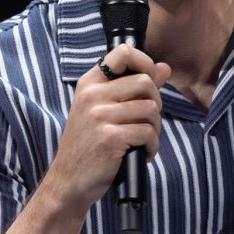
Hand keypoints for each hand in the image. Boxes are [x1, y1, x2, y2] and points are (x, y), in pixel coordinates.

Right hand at [45, 45, 171, 215]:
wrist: (69, 181)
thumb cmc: (89, 145)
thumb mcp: (102, 110)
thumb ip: (132, 87)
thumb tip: (164, 68)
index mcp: (89, 84)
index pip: (123, 53)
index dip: (146, 63)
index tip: (151, 81)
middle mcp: (92, 95)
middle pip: (145, 82)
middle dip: (156, 103)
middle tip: (148, 122)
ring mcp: (100, 116)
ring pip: (150, 109)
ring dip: (155, 128)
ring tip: (144, 141)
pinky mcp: (110, 138)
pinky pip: (148, 133)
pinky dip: (152, 146)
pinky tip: (142, 153)